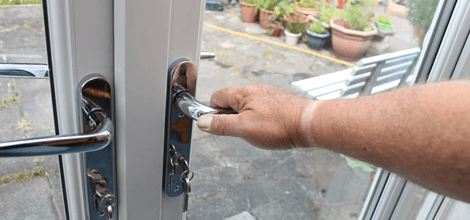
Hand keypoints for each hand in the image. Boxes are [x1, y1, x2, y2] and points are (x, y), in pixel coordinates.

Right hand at [197, 84, 314, 149]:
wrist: (309, 124)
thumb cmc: (280, 125)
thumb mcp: (243, 128)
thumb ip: (221, 125)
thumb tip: (203, 122)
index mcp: (243, 93)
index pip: (217, 97)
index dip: (212, 112)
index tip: (214, 124)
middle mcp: (255, 90)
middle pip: (231, 102)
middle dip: (230, 118)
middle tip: (239, 131)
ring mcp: (267, 96)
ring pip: (246, 107)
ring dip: (245, 120)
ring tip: (256, 132)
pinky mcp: (278, 103)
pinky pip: (260, 110)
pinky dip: (258, 120)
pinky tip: (267, 130)